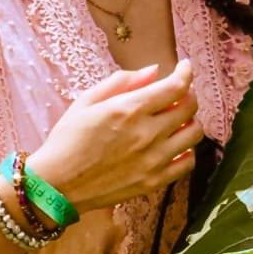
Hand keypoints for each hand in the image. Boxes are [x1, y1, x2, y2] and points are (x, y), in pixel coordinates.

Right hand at [30, 60, 201, 210]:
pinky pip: (188, 162)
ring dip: (189, 122)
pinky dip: (187, 150)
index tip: (184, 68)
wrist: (57, 185)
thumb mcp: (87, 101)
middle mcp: (147, 134)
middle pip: (190, 107)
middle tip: (176, 95)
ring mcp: (154, 160)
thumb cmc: (67, 140)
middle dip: (187, 95)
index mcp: (129, 109)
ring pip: (194, 134)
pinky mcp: (155, 181)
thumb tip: (153, 71)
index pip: (176, 86)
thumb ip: (121, 82)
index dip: (185, 72)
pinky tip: (174, 146)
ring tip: (175, 121)